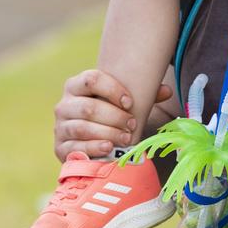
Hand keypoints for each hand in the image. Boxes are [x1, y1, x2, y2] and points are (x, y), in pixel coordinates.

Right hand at [53, 69, 172, 160]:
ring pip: (83, 128)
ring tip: (126, 138)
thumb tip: (166, 91)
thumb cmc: (110, 113)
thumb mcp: (123, 101)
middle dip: (115, 117)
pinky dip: (94, 148)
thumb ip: (144, 93)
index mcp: (76, 85)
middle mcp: (64, 104)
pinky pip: (76, 148)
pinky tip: (110, 149)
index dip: (112, 90)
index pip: (91, 79)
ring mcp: (60, 127)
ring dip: (108, 133)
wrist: (89, 138)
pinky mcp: (60, 148)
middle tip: (132, 125)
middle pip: (89, 108)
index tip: (130, 102)